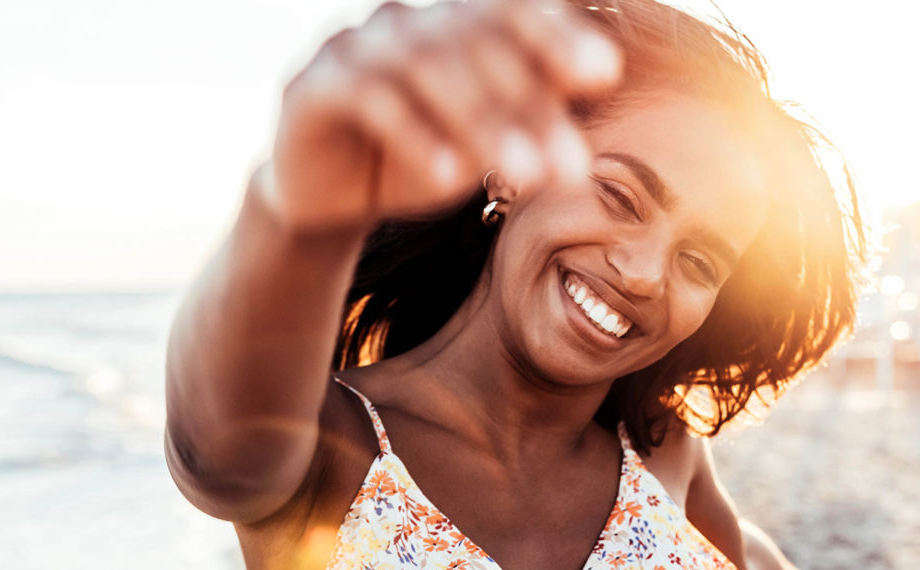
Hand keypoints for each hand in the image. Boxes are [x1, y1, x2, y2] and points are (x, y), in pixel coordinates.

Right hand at [267, 0, 621, 230]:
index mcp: (447, 22)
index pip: (508, 10)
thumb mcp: (481, 141)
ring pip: (427, 68)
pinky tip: (452, 176)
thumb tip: (606, 71)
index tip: (607, 74)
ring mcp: (353, 45)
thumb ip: (528, 105)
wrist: (328, 200)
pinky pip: (372, 100)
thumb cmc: (416, 161)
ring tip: (528, 178)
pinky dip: (416, 137)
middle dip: (531, 106)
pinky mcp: (311, 86)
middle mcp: (402, 19)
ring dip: (484, 124)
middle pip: (475, 43)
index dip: (557, 35)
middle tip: (574, 167)